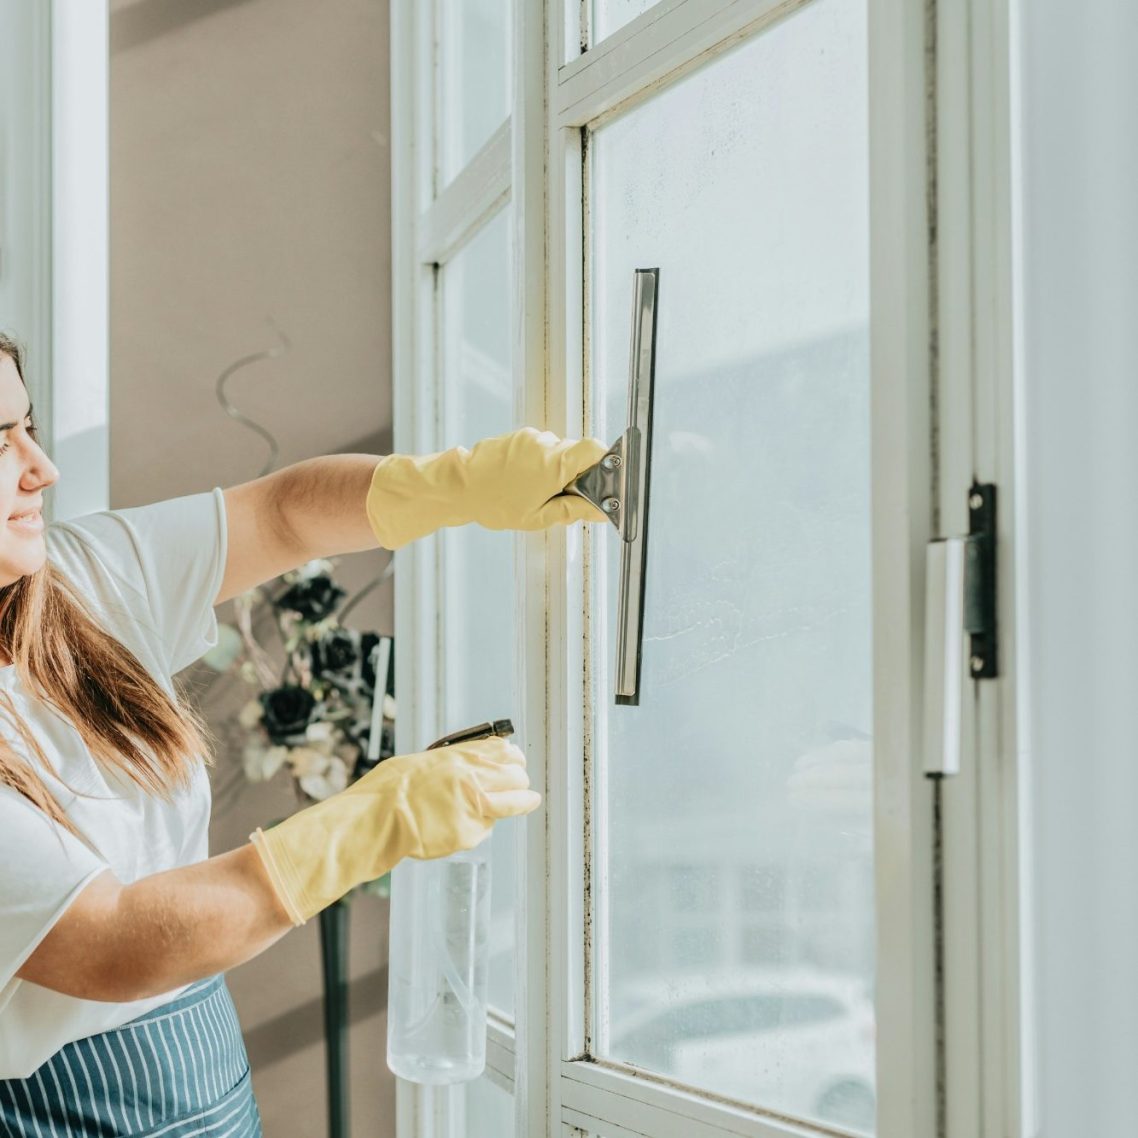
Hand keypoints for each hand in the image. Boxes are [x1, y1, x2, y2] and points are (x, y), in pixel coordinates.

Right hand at [249, 736, 539, 925]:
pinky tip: (477, 824)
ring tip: (530, 800)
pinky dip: (484, 826)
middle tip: (522, 784)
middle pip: (516, 775)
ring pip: (516, 801)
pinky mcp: (470, 833)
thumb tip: (463, 764)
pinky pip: (487, 828)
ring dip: (523, 800)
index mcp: (459, 756)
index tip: (514, 759)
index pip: (502, 750)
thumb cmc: (387, 790)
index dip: (511, 756)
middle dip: (519, 779)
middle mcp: (472, 777)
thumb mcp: (420, 762)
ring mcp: (474, 806)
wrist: (375, 820)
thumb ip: (448, 764)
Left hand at [365, 426, 608, 549]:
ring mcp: (530, 437)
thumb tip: (600, 511)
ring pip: (557, 451)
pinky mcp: (518, 436)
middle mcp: (545, 444)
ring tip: (534, 489)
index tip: (602, 478)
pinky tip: (522, 480)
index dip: (604, 462)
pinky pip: (540, 447)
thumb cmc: (495, 504)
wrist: (457, 487)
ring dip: (555, 468)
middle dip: (576, 473)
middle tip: (561, 495)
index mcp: (554, 465)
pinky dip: (539, 462)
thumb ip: (573, 511)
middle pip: (577, 452)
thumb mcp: (538, 517)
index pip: (595, 448)